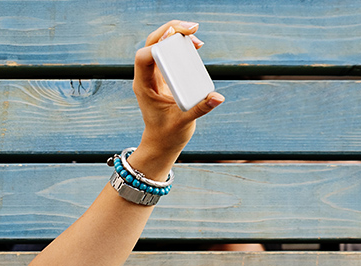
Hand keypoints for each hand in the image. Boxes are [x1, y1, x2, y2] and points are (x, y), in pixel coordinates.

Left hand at [132, 20, 224, 156]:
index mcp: (144, 86)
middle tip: (192, 28)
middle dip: (169, 31)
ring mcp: (154, 74)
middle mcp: (147, 76)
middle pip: (152, 43)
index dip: (157, 47)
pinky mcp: (164, 75)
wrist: (162, 142)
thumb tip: (217, 97)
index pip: (143, 58)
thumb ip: (200, 109)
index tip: (176, 46)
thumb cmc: (168, 135)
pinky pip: (169, 53)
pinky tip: (195, 44)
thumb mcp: (183, 122)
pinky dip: (181, 45)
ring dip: (176, 35)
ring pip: (160, 45)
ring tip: (196, 37)